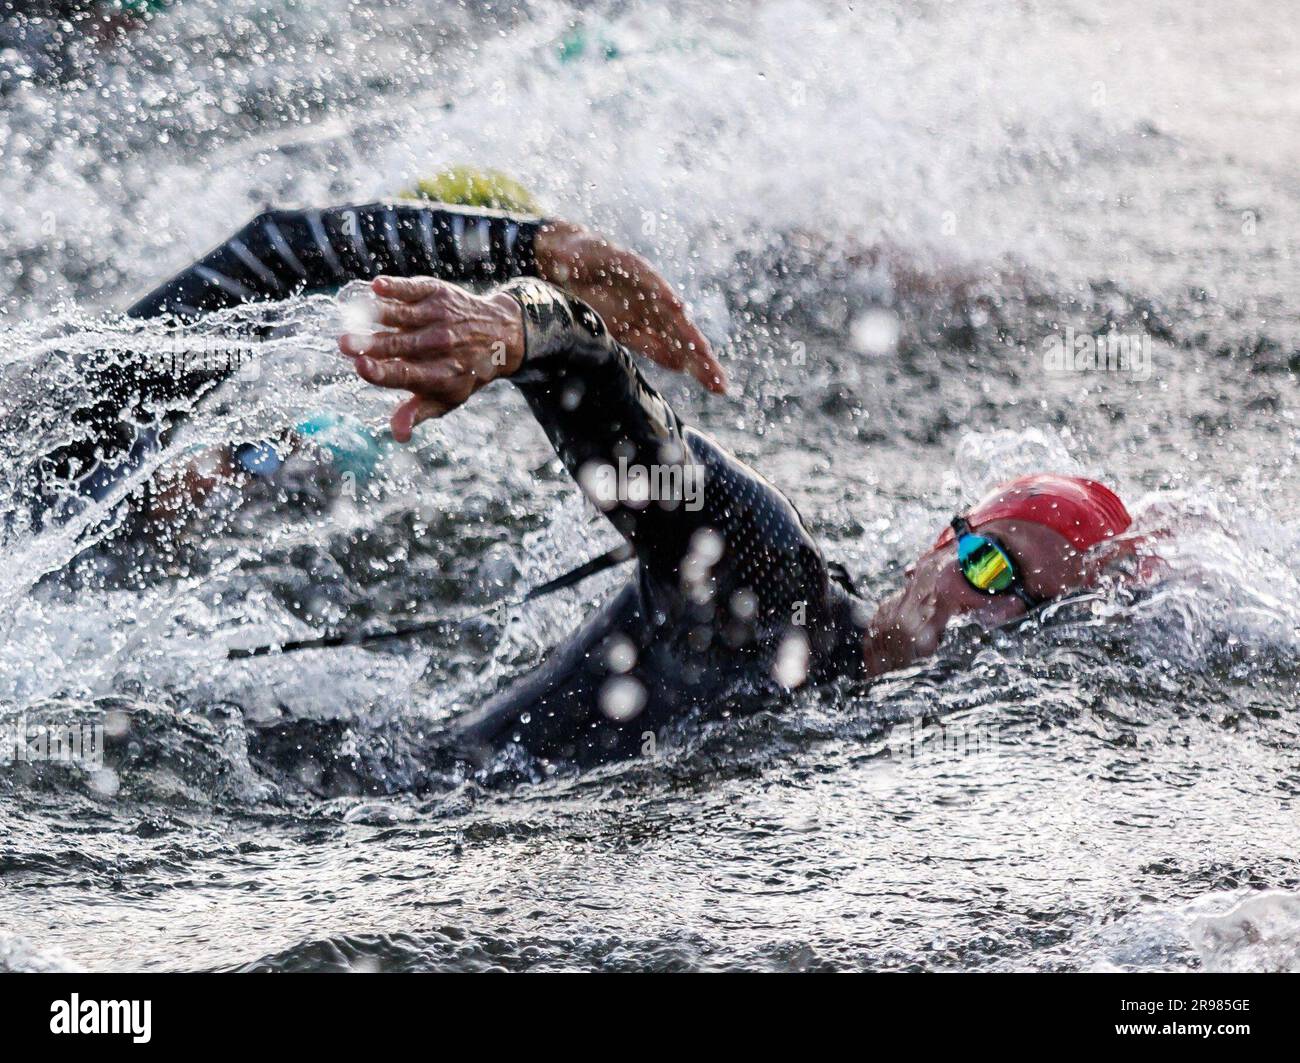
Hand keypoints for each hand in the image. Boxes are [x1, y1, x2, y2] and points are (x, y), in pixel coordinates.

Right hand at [338, 277, 523, 442]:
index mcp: (439, 374)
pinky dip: (397, 287)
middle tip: (343, 343)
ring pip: (403, 316)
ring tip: (350, 315)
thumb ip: (418, 413)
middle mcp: (440, 344)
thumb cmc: (463, 371)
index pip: (406, 374)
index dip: (382, 372)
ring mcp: (439, 316)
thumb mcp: (446, 397)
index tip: (360, 367)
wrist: (500, 335)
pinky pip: (414, 289)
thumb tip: (398, 435)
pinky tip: (378, 286)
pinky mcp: (437, 293)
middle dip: (370, 344)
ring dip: (376, 315)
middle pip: (399, 345)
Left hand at [535, 222, 725, 393]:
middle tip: (717, 373)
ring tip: (718, 384)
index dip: (664, 297)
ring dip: (696, 362)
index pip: (653, 285)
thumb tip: (566, 262)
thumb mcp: (570, 252)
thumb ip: (572, 258)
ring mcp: (642, 314)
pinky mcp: (630, 330)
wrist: (567, 265)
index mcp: (633, 271)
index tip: (677, 310)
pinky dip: (671, 358)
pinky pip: (655, 346)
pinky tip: (689, 372)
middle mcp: (646, 295)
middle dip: (697, 347)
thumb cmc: (572, 254)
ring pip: (674, 340)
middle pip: (677, 323)